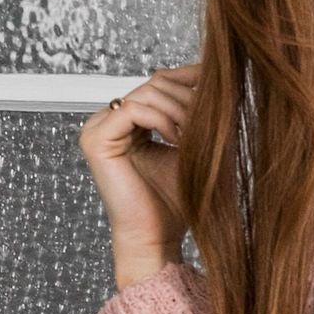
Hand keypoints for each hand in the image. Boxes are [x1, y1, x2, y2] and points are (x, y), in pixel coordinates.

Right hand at [80, 65, 199, 286]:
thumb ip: (197, 116)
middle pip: (154, 84)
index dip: (189, 78)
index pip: (159, 82)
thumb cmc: (176, 202)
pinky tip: (179, 139)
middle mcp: (109, 121)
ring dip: (180, 110)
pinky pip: (134, 109)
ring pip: (147, 93)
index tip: (218, 84)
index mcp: (128, 121)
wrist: (156, 239)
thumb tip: (216, 75)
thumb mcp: (193, 148)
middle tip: (211, 119)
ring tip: (197, 135)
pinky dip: (163, 120)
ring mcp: (97, 128)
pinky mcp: (95, 140)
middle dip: (188, 97)